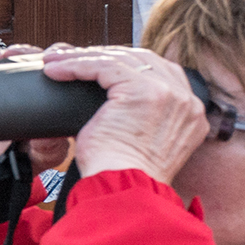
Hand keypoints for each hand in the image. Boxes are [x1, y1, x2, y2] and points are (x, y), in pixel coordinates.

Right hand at [0, 44, 72, 175]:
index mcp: (55, 99)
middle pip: (33, 58)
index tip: (46, 58)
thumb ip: (47, 149)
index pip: (63, 69)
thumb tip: (52, 134)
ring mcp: (6, 86)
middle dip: (23, 51)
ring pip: (6, 60)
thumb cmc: (17, 159)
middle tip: (13, 54)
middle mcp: (32, 87)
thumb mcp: (38, 156)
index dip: (56, 57)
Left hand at [43, 44, 209, 183]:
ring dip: (83, 57)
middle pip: (142, 60)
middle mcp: (186, 100)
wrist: (124, 188)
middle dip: (102, 55)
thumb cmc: (120, 174)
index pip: (157, 73)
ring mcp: (169, 93)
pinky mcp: (144, 91)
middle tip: (68, 58)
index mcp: (189, 113)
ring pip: (120, 59)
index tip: (92, 67)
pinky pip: (104, 65)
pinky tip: (56, 69)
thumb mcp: (138, 142)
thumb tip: (104, 102)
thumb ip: (136, 118)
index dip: (123, 65)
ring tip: (55, 61)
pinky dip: (76, 65)